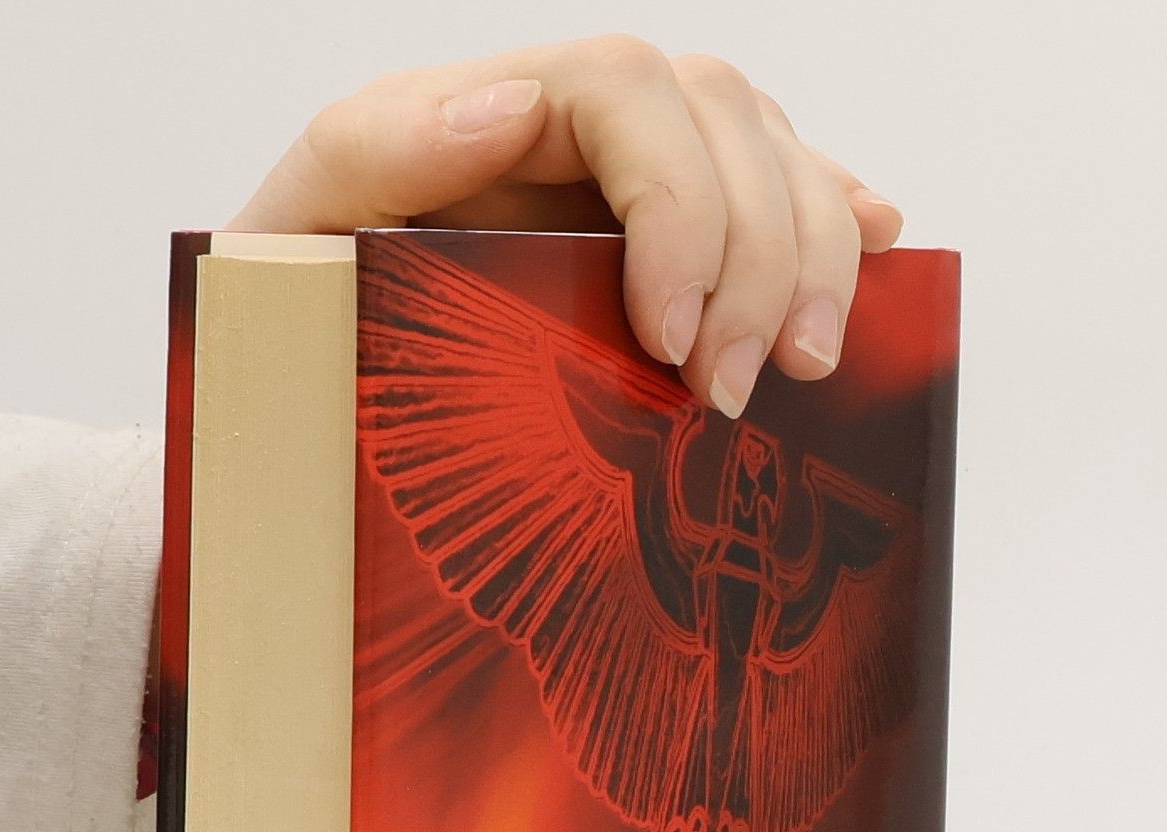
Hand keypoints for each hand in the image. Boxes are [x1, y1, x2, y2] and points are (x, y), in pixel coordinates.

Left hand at [228, 37, 902, 418]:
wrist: (295, 407)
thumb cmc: (287, 328)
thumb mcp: (288, 237)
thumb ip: (372, 153)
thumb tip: (506, 102)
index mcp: (488, 112)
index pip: (625, 90)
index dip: (676, 201)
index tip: (670, 334)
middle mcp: (574, 131)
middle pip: (723, 119)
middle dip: (760, 256)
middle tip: (736, 393)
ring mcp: (631, 185)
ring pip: (775, 154)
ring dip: (817, 255)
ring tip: (805, 366)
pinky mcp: (672, 248)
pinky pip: (786, 196)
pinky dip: (841, 222)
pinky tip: (879, 251)